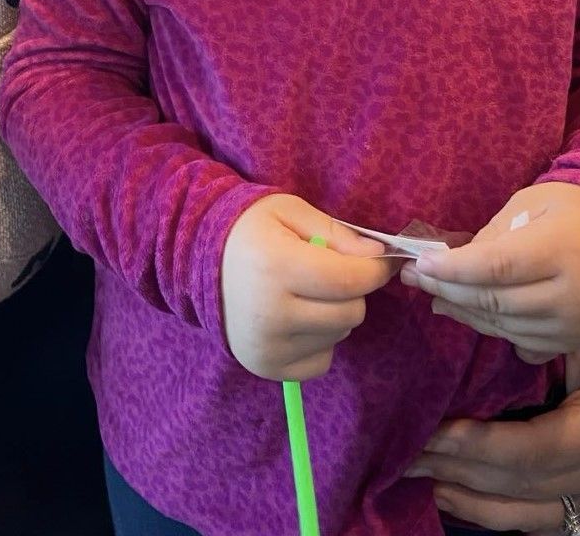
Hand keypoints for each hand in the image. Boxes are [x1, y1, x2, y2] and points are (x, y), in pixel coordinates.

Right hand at [220, 194, 394, 380]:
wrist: (198, 260)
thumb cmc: (250, 229)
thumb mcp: (291, 212)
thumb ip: (337, 232)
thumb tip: (377, 257)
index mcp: (277, 266)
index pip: (349, 280)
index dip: (375, 270)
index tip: (380, 261)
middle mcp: (271, 313)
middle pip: (350, 313)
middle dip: (352, 291)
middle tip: (331, 273)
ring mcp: (267, 346)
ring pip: (338, 335)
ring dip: (334, 313)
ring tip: (305, 293)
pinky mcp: (266, 367)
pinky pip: (322, 361)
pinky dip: (320, 340)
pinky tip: (296, 318)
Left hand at [400, 183, 579, 359]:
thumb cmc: (575, 209)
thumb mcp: (532, 204)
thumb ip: (494, 236)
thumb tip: (451, 264)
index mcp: (560, 251)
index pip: (496, 267)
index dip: (453, 269)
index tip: (419, 264)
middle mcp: (570, 296)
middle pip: (496, 301)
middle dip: (448, 290)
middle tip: (414, 278)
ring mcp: (575, 326)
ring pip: (504, 327)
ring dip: (464, 313)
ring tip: (434, 297)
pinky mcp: (574, 342)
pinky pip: (522, 342)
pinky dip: (491, 329)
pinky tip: (468, 314)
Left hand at [405, 323, 579, 532]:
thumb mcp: (566, 327)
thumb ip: (526, 340)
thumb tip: (463, 331)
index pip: (534, 448)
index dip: (481, 446)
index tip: (433, 434)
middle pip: (523, 482)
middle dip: (463, 470)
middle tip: (409, 455)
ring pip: (525, 512)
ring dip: (470, 499)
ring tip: (422, 478)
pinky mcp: (577, 498)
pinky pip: (534, 520)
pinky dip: (491, 513)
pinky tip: (452, 497)